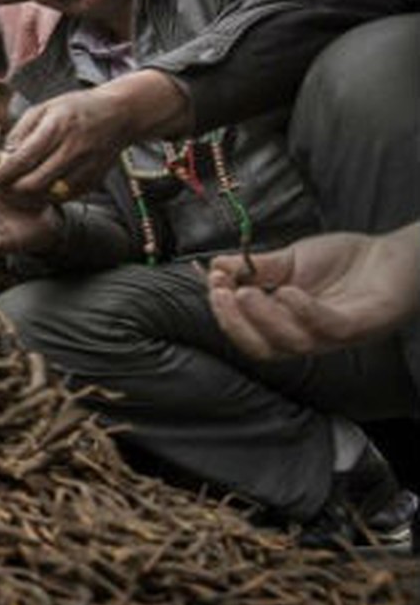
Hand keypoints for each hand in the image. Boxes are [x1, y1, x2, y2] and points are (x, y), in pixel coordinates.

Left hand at [0, 70, 190, 201]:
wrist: (119, 114)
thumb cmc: (75, 109)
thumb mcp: (44, 108)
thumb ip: (20, 132)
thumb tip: (1, 157)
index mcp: (56, 127)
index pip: (21, 160)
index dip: (0, 175)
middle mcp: (71, 149)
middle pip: (32, 183)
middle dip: (11, 190)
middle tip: (0, 189)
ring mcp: (84, 167)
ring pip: (47, 194)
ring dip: (27, 196)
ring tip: (16, 188)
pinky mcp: (92, 180)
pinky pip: (63, 197)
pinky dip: (47, 196)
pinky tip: (40, 186)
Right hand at [207, 223, 419, 359]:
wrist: (392, 255)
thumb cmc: (341, 262)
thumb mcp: (290, 260)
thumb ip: (256, 267)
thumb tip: (215, 267)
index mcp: (284, 325)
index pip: (247, 333)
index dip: (225, 314)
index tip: (212, 283)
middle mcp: (305, 337)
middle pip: (262, 348)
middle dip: (235, 323)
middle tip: (222, 293)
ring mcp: (332, 335)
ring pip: (291, 343)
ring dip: (262, 319)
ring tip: (246, 291)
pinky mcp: (360, 326)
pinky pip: (327, 328)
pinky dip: (303, 312)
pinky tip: (287, 291)